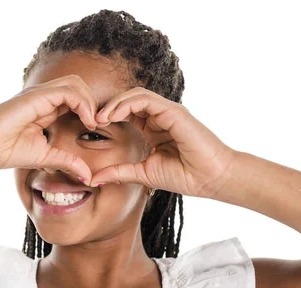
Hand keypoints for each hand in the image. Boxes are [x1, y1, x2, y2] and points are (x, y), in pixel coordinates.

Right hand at [0, 75, 98, 181]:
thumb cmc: (4, 150)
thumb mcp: (44, 158)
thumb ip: (66, 161)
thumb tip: (87, 176)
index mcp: (46, 108)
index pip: (77, 99)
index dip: (91, 111)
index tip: (98, 131)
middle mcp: (44, 97)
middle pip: (80, 86)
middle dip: (95, 104)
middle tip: (100, 126)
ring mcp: (39, 94)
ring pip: (76, 84)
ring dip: (90, 102)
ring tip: (93, 124)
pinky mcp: (35, 96)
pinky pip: (67, 91)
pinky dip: (82, 104)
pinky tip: (86, 122)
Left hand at [90, 87, 237, 197]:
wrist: (211, 179)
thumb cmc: (184, 176)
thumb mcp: (143, 173)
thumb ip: (120, 172)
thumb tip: (94, 178)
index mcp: (154, 128)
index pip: (127, 113)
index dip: (108, 117)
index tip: (91, 128)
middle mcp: (160, 116)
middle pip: (128, 100)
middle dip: (107, 107)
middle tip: (90, 120)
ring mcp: (168, 112)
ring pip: (135, 95)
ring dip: (114, 104)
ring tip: (99, 118)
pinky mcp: (174, 111)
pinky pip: (146, 100)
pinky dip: (126, 104)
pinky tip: (113, 116)